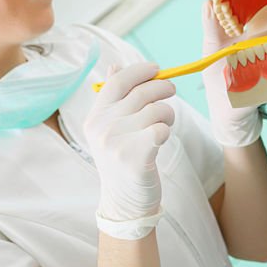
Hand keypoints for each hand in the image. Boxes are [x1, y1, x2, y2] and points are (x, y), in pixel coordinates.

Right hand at [84, 62, 176, 221]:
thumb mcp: (111, 128)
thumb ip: (114, 98)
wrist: (125, 200)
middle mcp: (102, 128)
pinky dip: (166, 131)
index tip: (156, 69)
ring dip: (168, 113)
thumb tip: (114, 66)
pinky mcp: (133, 157)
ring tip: (165, 123)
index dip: (139, 71)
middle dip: (163, 87)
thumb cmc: (124, 158)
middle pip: (142, 92)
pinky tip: (161, 139)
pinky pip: (160, 129)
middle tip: (171, 91)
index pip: (117, 81)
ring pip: (156, 109)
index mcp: (95, 117)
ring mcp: (116, 142)